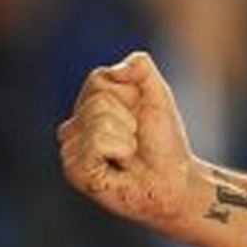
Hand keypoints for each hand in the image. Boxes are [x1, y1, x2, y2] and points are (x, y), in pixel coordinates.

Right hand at [57, 51, 192, 229]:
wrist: (175, 179)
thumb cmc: (163, 141)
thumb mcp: (158, 94)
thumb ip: (140, 67)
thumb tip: (116, 68)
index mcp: (89, 105)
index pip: (97, 78)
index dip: (129, 93)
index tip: (139, 114)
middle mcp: (75, 126)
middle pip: (97, 100)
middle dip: (128, 117)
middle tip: (135, 139)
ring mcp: (72, 150)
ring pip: (96, 121)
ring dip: (126, 136)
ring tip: (129, 154)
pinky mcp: (75, 172)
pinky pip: (95, 143)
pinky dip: (119, 149)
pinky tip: (120, 165)